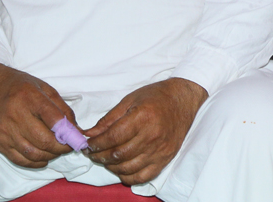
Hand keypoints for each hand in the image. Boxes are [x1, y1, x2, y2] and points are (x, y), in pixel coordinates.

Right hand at [0, 62, 75, 167]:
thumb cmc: (22, 87)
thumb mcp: (46, 89)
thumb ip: (63, 109)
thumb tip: (76, 130)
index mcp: (31, 98)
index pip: (53, 119)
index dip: (68, 132)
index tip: (77, 137)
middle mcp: (16, 115)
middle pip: (43, 140)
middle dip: (61, 148)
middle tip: (69, 146)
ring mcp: (6, 131)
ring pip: (32, 153)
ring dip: (50, 156)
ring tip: (57, 151)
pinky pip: (19, 159)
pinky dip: (35, 163)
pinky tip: (44, 158)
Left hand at [85, 78, 207, 184]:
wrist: (183, 99)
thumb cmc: (156, 96)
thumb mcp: (130, 100)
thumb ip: (109, 119)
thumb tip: (90, 135)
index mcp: (142, 117)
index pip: (112, 138)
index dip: (96, 144)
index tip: (88, 144)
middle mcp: (152, 135)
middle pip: (118, 154)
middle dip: (99, 156)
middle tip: (93, 153)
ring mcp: (160, 149)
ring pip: (127, 167)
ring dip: (111, 166)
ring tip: (105, 160)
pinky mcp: (166, 158)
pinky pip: (143, 176)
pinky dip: (128, 176)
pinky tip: (121, 168)